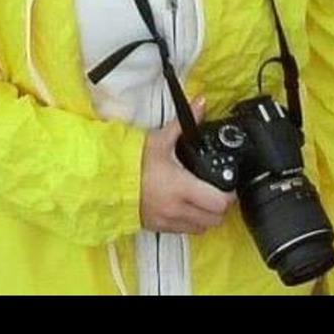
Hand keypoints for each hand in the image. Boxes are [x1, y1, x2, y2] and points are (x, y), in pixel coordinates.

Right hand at [140, 97, 236, 234]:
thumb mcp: (160, 139)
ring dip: (206, 216)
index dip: (228, 194)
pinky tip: (185, 206)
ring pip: (202, 228)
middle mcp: (177, 208)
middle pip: (215, 219)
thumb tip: (201, 103)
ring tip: (202, 199)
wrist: (106, 180)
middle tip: (217, 191)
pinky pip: (184, 231)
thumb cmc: (132, 161)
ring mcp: (167, 221)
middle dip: (220, 207)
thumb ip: (185, 123)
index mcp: (181, 187)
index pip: (219, 202)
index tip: (227, 184)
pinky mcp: (158, 227)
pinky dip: (190, 222)